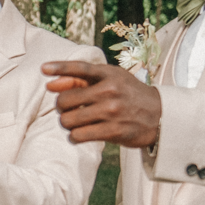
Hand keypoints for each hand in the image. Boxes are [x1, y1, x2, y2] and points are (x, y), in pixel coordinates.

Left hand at [43, 61, 161, 148]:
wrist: (160, 116)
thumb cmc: (128, 95)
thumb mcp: (110, 81)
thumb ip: (79, 81)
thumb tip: (50, 85)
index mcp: (109, 74)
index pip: (80, 67)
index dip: (60, 67)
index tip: (43, 68)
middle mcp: (110, 90)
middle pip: (64, 100)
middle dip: (61, 107)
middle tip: (69, 110)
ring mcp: (112, 111)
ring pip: (68, 120)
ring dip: (67, 123)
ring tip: (76, 122)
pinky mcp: (113, 131)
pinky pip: (78, 136)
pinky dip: (74, 137)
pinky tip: (80, 134)